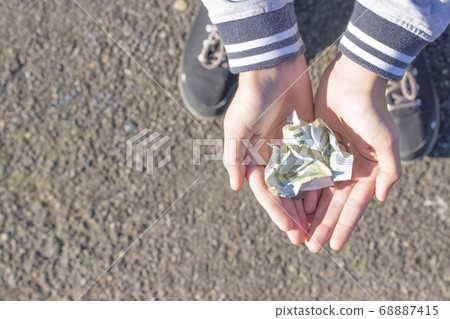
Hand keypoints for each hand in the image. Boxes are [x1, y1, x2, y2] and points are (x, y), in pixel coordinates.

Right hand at [223, 54, 315, 244]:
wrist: (275, 68)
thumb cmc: (251, 98)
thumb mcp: (236, 128)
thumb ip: (234, 157)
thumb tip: (236, 188)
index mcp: (254, 158)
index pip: (266, 192)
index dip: (276, 212)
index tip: (288, 229)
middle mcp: (272, 158)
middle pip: (283, 193)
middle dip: (292, 215)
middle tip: (304, 237)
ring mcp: (291, 150)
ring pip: (300, 184)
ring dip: (306, 205)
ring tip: (316, 224)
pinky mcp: (307, 139)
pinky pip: (314, 165)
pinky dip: (319, 182)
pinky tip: (327, 198)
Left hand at [306, 53, 401, 251]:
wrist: (351, 80)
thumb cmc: (370, 109)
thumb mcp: (385, 140)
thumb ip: (389, 170)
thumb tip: (382, 198)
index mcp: (365, 171)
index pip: (352, 205)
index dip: (343, 226)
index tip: (335, 246)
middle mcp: (347, 169)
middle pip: (332, 204)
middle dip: (323, 225)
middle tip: (312, 246)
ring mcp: (329, 159)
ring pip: (317, 192)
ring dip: (310, 212)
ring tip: (300, 232)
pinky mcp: (314, 147)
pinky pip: (305, 173)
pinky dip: (300, 190)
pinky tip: (292, 205)